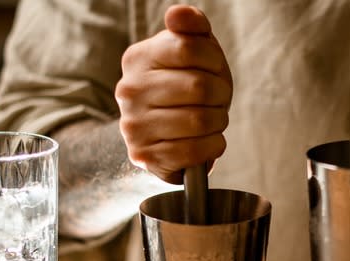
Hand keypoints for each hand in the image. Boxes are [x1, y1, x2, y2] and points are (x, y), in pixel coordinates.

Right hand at [115, 5, 232, 183]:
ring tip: (211, 120)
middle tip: (217, 100)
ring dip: (218, 122)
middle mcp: (129, 91)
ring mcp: (133, 126)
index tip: (215, 69)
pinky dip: (213, 146)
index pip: (188, 48)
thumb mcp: (193, 51)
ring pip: (199, 121)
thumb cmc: (186, 86)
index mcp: (138, 58)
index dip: (214, 60)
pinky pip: (194, 151)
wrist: (167, 135)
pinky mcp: (145, 156)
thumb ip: (191, 26)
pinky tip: (208, 141)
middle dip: (220, 94)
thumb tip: (176, 15)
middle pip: (198, 87)